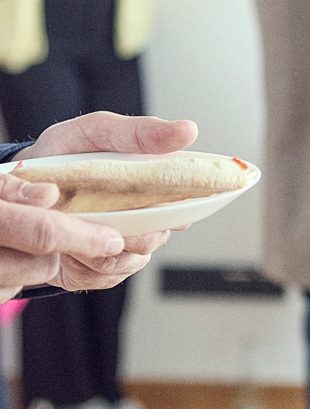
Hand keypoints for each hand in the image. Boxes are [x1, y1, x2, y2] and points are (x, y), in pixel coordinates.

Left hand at [0, 112, 199, 298]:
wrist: (22, 188)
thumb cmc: (64, 156)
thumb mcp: (96, 131)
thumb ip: (140, 132)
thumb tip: (188, 131)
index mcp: (156, 185)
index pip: (188, 202)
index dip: (179, 206)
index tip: (150, 202)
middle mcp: (148, 219)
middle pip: (156, 236)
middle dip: (125, 227)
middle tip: (93, 208)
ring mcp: (127, 247)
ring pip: (130, 260)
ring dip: (98, 245)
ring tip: (73, 222)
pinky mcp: (103, 270)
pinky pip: (104, 276)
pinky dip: (82, 262)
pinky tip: (68, 243)